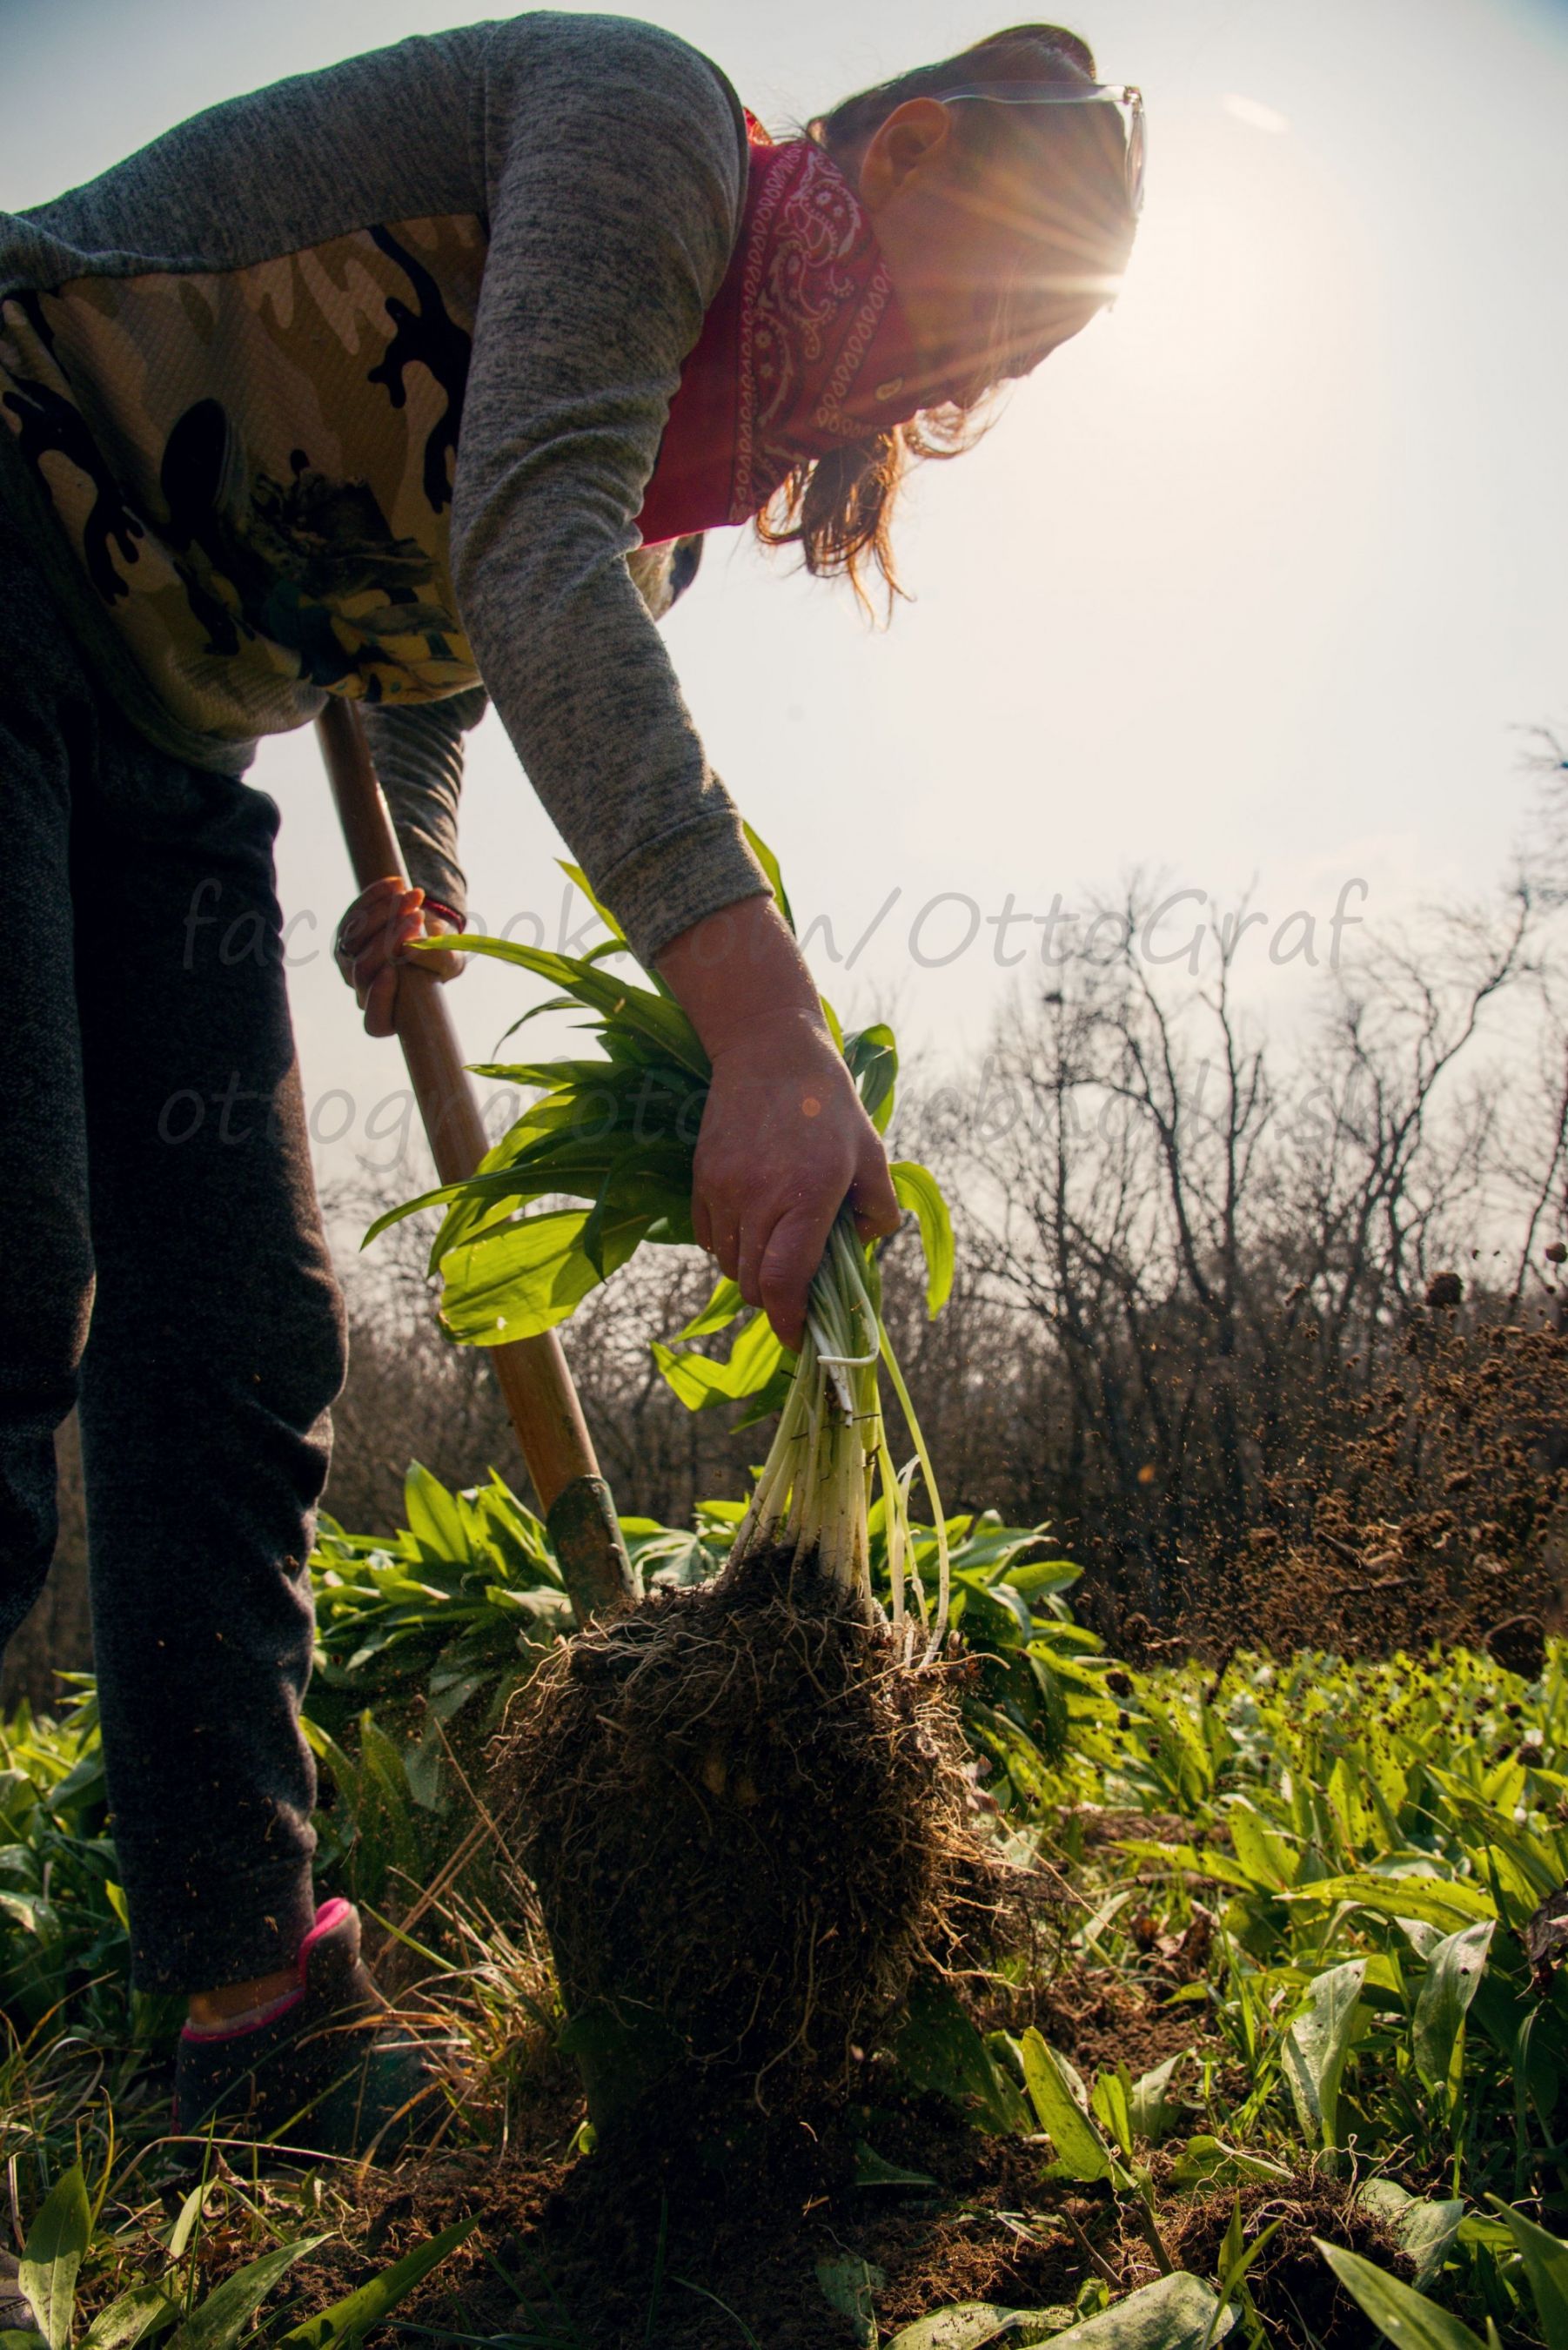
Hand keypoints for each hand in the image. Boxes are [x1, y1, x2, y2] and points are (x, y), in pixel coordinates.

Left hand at [334, 877, 464, 1037]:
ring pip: (354, 939)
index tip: (393, 971)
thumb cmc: (441, 956)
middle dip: (390, 940)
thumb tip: (412, 950)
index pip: (375, 1021)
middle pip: (363, 971)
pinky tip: (396, 883)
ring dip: (385, 913)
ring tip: (416, 896)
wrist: (428, 929)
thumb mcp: (451, 962)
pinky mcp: (346, 933)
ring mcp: (349, 962)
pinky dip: (375, 897)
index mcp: (389, 1012)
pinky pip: (353, 915)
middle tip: (418, 917)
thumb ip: (439, 961)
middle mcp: (364, 989)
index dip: (380, 999)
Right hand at [692, 1007, 900, 1347]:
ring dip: (752, 1271)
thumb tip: (864, 1247)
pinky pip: (707, 1238)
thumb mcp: (872, 1152)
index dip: (789, 1323)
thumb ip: (879, 1208)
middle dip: (776, 1300)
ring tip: (777, 1244)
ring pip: (728, 1265)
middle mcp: (758, 1200)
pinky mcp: (701, 1179)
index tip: (800, 1341)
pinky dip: (728, 1245)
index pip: (783, 1284)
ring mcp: (723, 1190)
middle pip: (752, 1285)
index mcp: (806, 1197)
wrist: (768, 1050)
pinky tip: (752, 1222)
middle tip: (798, 1287)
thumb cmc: (828, 1103)